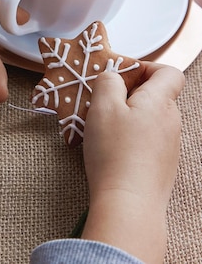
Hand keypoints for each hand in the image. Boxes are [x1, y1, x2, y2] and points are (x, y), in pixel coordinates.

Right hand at [81, 62, 184, 263]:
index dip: (146, 67)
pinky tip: (112, 150)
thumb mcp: (102, 106)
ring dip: (128, 117)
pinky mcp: (162, 165)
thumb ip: (108, 81)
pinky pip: (147, 140)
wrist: (128, 204)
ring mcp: (169, 145)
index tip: (123, 75)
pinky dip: (131, 139)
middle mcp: (171, 121)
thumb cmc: (115, 154)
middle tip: (104, 103)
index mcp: (160, 101)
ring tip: (104, 129)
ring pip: (149, 118)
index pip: (168, 71)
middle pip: (155, 95)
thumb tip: (113, 77)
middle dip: (129, 94)